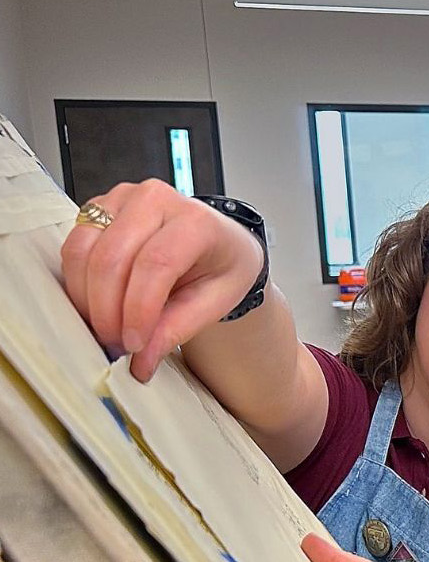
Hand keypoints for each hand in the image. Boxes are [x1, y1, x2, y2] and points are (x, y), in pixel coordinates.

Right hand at [60, 179, 264, 381]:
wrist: (220, 242)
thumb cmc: (222, 266)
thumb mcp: (215, 302)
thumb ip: (177, 329)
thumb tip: (141, 362)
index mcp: (197, 221)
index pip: (157, 263)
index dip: (138, 308)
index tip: (134, 343)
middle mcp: (157, 201)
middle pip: (113, 258)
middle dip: (108, 310)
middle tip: (116, 343)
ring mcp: (123, 199)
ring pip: (84, 252)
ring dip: (88, 299)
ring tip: (107, 328)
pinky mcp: (99, 208)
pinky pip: (74, 248)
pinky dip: (79, 283)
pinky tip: (97, 305)